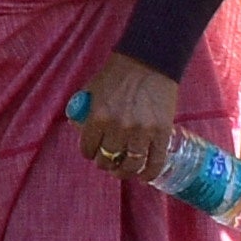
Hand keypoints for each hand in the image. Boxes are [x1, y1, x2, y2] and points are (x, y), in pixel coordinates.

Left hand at [80, 55, 181, 179]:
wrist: (147, 63)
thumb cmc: (116, 76)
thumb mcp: (90, 92)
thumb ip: (83, 113)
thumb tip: (79, 131)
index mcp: (96, 118)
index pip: (87, 149)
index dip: (89, 153)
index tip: (93, 152)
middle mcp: (117, 128)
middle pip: (108, 159)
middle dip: (106, 163)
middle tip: (109, 161)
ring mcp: (141, 132)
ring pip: (131, 165)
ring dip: (125, 171)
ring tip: (124, 170)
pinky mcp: (162, 133)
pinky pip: (155, 162)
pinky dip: (149, 173)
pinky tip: (144, 177)